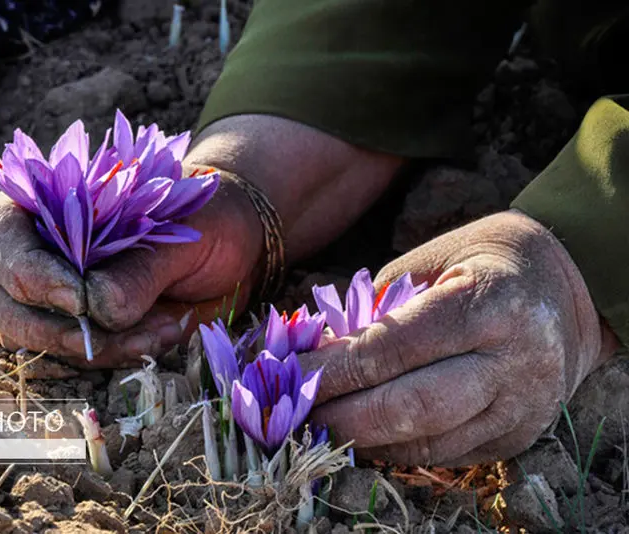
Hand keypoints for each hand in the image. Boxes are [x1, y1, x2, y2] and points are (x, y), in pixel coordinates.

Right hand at [0, 114, 403, 366]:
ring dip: (97, 344)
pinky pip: (79, 352)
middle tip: (113, 330)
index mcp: (46, 198)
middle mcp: (36, 246)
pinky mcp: (81, 326)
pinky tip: (166, 332)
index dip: (27, 272)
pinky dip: (119, 353)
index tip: (78, 298)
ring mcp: (54, 291)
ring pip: (37, 334)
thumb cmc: (206, 216)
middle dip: (51, 324)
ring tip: (166, 326)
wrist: (237, 244)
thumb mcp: (184, 228)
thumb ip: (139, 264)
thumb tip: (96, 310)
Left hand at [300, 210, 619, 464]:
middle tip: (292, 411)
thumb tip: (317, 348)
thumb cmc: (486, 262)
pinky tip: (360, 435)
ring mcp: (519, 408)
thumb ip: (378, 304)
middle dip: (341, 416)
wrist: (570, 294)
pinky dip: (394, 449)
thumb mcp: (434, 258)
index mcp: (487, 303)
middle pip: (411, 407)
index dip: (333, 368)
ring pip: (427, 443)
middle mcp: (511, 362)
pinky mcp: (516, 438)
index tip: (286, 372)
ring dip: (362, 440)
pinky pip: (444, 456)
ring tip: (315, 427)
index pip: (394, 347)